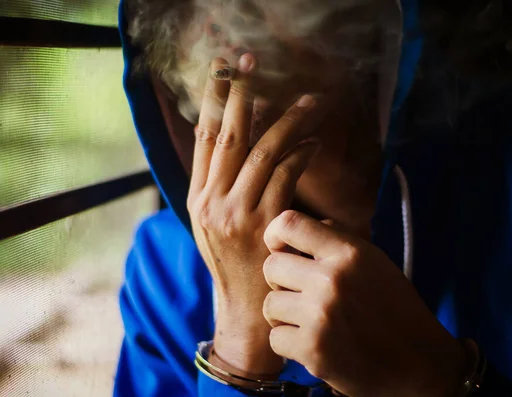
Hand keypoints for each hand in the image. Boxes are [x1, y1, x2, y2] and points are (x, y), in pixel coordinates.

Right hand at [187, 54, 320, 374]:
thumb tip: (233, 138)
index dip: (214, 99)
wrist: (245, 310)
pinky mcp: (266, 225)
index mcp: (197, 198)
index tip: (225, 70)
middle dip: (243, 93)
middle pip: (229, 135)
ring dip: (288, 121)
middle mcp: (212, 202)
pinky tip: (312, 143)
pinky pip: (286, 176)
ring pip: (263, 151)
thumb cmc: (235, 263)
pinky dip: (301, 155)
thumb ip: (218, 185)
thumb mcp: (213, 225)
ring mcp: (237, 214)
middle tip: (253, 63)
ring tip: (308, 102)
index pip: (203, 138)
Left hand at [262, 211, 466, 396]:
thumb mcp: (375, 262)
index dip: (275, 236)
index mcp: (349, 252)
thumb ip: (338, 242)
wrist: (420, 365)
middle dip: (281, 282)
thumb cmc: (396, 311)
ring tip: (310, 323)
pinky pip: (275, 339)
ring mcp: (320, 314)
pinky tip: (315, 346)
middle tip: (302, 296)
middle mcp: (332, 278)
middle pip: (271, 266)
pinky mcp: (313, 350)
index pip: (288, 224)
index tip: (281, 250)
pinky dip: (290, 346)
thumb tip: (294, 231)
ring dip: (285, 317)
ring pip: (270, 304)